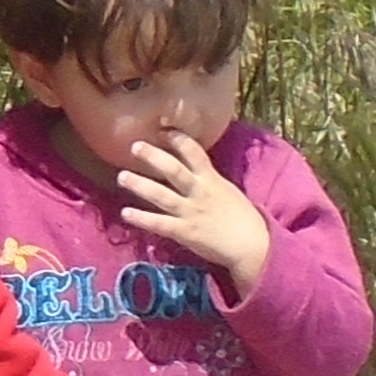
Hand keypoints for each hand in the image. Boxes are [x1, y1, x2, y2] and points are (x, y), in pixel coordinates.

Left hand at [113, 129, 274, 297]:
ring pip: (161, 196)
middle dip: (153, 157)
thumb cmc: (241, 217)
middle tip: (134, 146)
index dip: (178, 139)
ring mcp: (190, 212)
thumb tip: (193, 165)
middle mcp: (199, 192)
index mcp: (211, 179)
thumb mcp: (226, 190)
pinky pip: (160, 224)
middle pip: (173, 170)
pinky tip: (126, 213)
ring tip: (122, 176)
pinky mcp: (185, 232)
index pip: (194, 152)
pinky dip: (142, 219)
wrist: (253, 245)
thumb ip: (207, 178)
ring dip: (140, 185)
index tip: (163, 129)